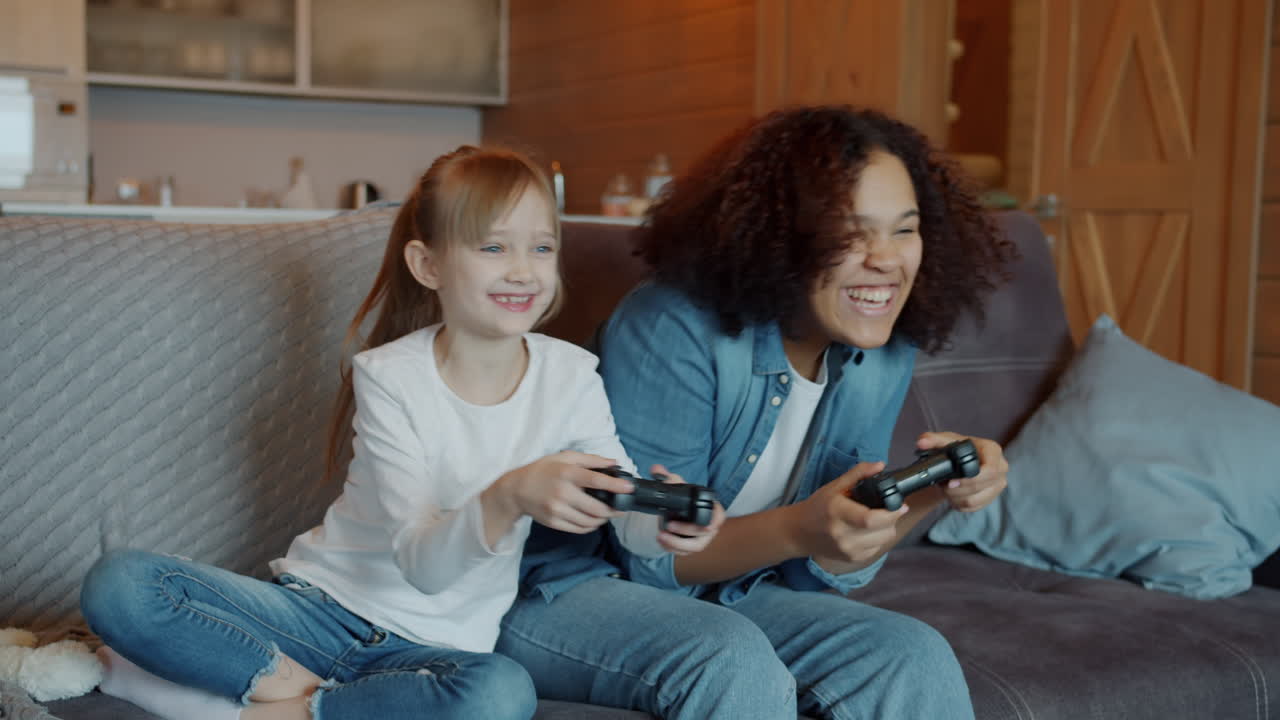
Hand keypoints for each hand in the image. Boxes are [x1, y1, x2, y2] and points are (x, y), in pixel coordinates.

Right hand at [489, 451, 632, 533]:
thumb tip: (613, 463)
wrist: (516, 489)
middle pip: (596, 508)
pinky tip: (592, 520)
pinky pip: (578, 529)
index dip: (615, 485)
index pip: (596, 480)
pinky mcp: (553, 522)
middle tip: (620, 508)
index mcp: (567, 473)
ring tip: (606, 514)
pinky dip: (590, 526)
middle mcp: (562, 492)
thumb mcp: (565, 457)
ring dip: (602, 520)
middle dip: (613, 511)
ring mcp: (557, 510)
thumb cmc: (543, 470)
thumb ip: (591, 459)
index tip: (629, 488)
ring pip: (589, 522)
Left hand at [646, 465, 725, 555]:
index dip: (714, 522)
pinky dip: (672, 549)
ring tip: (661, 536)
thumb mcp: (677, 485)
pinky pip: (684, 552)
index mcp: (713, 510)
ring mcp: (702, 539)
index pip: (719, 517)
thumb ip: (667, 477)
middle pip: (704, 534)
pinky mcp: (691, 548)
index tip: (706, 526)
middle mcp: (710, 527)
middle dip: (686, 531)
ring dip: (677, 544)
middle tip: (669, 526)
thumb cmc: (684, 498)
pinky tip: (661, 541)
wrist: (679, 512)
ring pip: (695, 548)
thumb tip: (656, 469)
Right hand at [791, 461, 906, 567]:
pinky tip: (869, 531)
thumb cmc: (817, 507)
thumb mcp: (834, 486)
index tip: (901, 505)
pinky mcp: (851, 559)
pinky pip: (877, 549)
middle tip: (890, 509)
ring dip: (887, 529)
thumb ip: (858, 473)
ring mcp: (847, 549)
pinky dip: (878, 539)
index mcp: (837, 512)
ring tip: (879, 519)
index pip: (871, 519)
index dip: (891, 513)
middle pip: (883, 531)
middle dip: (893, 519)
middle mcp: (842, 534)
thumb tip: (880, 465)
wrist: (799, 532)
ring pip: (884, 541)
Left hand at [917, 431, 1007, 511]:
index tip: (951, 481)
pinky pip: (974, 507)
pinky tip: (952, 495)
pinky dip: (959, 504)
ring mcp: (997, 484)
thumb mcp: (944, 441)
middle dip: (958, 489)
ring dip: (955, 497)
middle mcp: (1001, 467)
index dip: (971, 478)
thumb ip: (931, 439)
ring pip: (976, 500)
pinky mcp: (991, 497)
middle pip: (982, 486)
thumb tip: (922, 442)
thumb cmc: (955, 448)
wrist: (958, 461)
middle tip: (943, 485)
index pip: (991, 469)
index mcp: (993, 450)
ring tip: (945, 489)